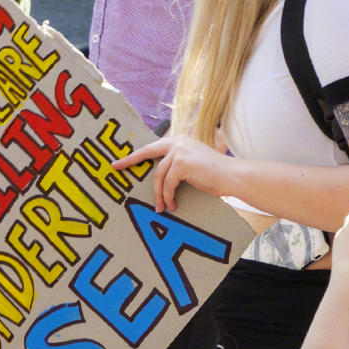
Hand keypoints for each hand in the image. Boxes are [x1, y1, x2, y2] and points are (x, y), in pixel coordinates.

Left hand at [114, 134, 233, 212]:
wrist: (232, 177)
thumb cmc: (215, 176)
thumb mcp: (193, 165)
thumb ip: (177, 165)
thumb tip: (159, 178)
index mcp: (180, 140)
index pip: (154, 147)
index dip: (137, 154)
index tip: (121, 161)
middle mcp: (178, 142)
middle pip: (148, 152)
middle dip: (130, 160)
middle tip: (116, 167)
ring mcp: (180, 151)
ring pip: (159, 176)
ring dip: (159, 194)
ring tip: (161, 208)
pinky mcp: (182, 163)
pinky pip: (168, 184)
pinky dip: (168, 196)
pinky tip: (172, 205)